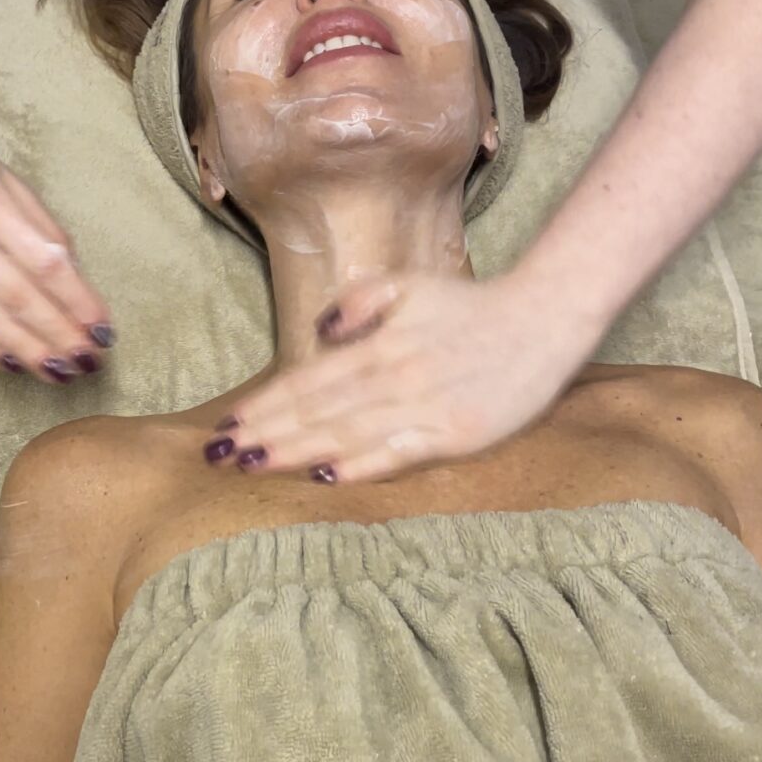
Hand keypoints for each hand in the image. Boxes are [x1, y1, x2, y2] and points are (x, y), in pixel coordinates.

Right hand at [0, 106, 113, 383]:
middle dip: (56, 334)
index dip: (77, 302)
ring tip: (58, 370)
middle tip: (87, 361)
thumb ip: (42, 228)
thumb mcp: (6, 179)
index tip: (103, 330)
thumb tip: (77, 284)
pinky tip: (13, 361)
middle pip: (13, 295)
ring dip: (25, 349)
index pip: (41, 261)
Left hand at [209, 267, 604, 482]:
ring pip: (347, 432)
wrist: (543, 319)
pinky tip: (327, 475)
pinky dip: (361, 464)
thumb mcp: (409, 286)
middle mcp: (394, 376)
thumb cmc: (471, 307)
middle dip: (265, 434)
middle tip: (218, 456)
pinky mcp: (455, 434)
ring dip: (296, 450)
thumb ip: (360, 303)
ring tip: (253, 465)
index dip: (264, 405)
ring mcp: (424, 407)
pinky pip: (398, 451)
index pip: (308, 381)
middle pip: (317, 410)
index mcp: (379, 345)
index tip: (226, 426)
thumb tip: (321, 331)